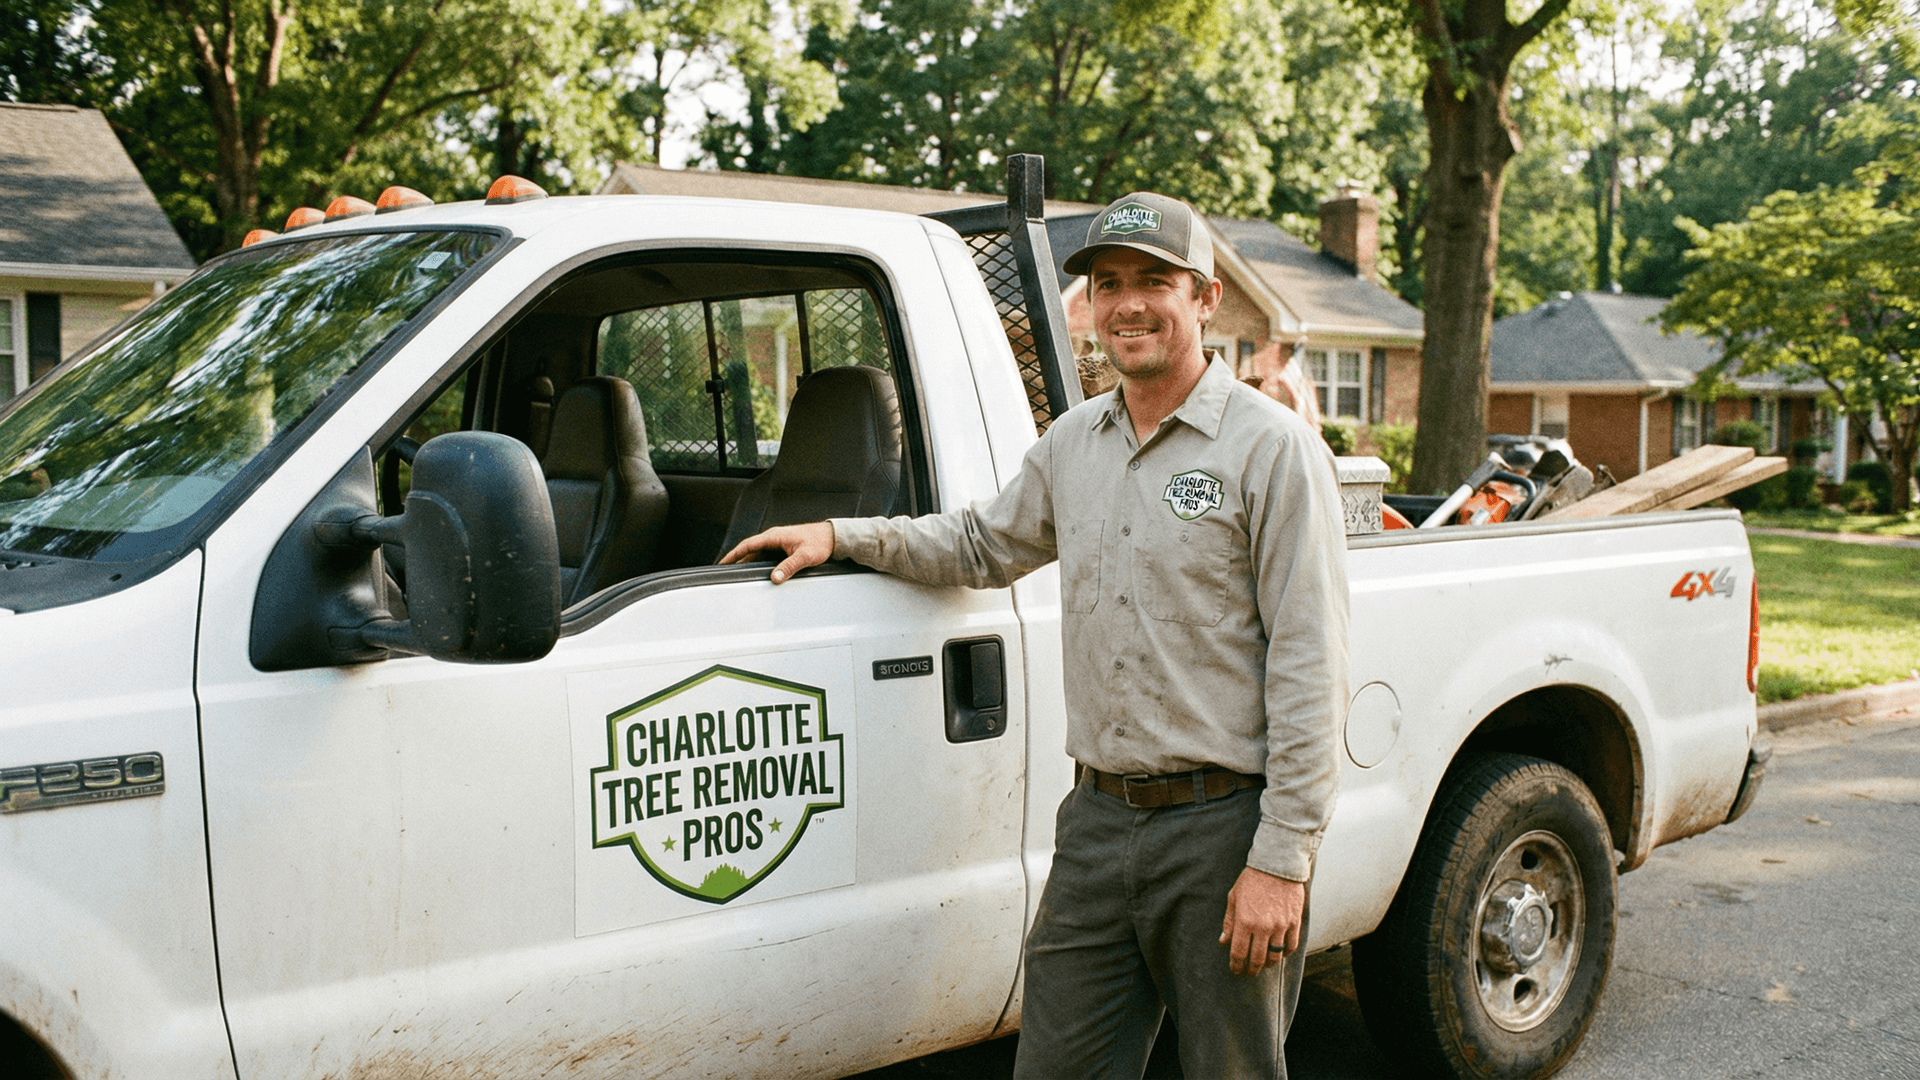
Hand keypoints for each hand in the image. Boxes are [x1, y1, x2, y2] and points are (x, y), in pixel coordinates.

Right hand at [717, 522, 834, 583]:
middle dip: (737, 560)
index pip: (748, 544)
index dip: (734, 554)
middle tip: (725, 571)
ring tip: (737, 573)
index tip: (723, 562)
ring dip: (747, 562)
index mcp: (775, 536)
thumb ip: (789, 567)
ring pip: (757, 553)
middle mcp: (774, 537)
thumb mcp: (805, 556)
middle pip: (750, 550)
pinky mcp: (783, 547)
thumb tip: (775, 577)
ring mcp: (778, 542)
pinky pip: (765, 555)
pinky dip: (758, 563)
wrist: (832, 537)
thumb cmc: (820, 542)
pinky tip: (756, 571)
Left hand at [1219, 868, 1304, 976]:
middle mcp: (1263, 926)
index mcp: (1245, 921)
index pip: (1239, 952)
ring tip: (1264, 965)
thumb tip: (1224, 941)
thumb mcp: (1234, 897)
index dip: (1236, 965)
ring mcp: (1281, 925)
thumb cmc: (1252, 879)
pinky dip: (1285, 953)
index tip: (1235, 969)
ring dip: (1268, 964)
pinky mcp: (1294, 922)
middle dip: (1252, 969)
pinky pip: (1291, 945)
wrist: (1277, 865)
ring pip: (1275, 955)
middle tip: (1249, 972)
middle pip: (1257, 959)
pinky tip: (1279, 954)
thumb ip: (1229, 921)